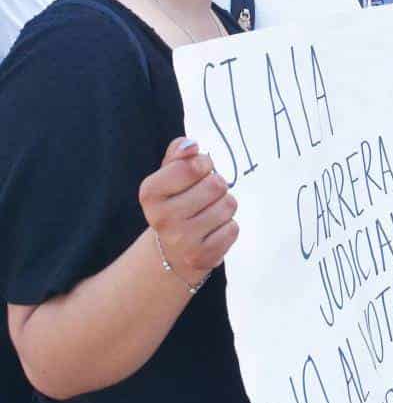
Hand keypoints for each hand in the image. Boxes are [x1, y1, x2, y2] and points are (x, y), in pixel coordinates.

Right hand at [138, 138, 238, 287]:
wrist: (170, 252)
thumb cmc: (175, 201)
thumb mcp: (169, 174)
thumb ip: (179, 152)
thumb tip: (191, 145)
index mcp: (150, 192)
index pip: (192, 166)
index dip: (204, 163)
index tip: (199, 170)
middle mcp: (162, 218)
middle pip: (216, 184)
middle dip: (217, 185)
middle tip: (204, 195)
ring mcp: (181, 241)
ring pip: (228, 205)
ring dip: (224, 205)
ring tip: (208, 212)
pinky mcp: (201, 257)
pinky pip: (233, 229)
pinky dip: (228, 227)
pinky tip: (211, 231)